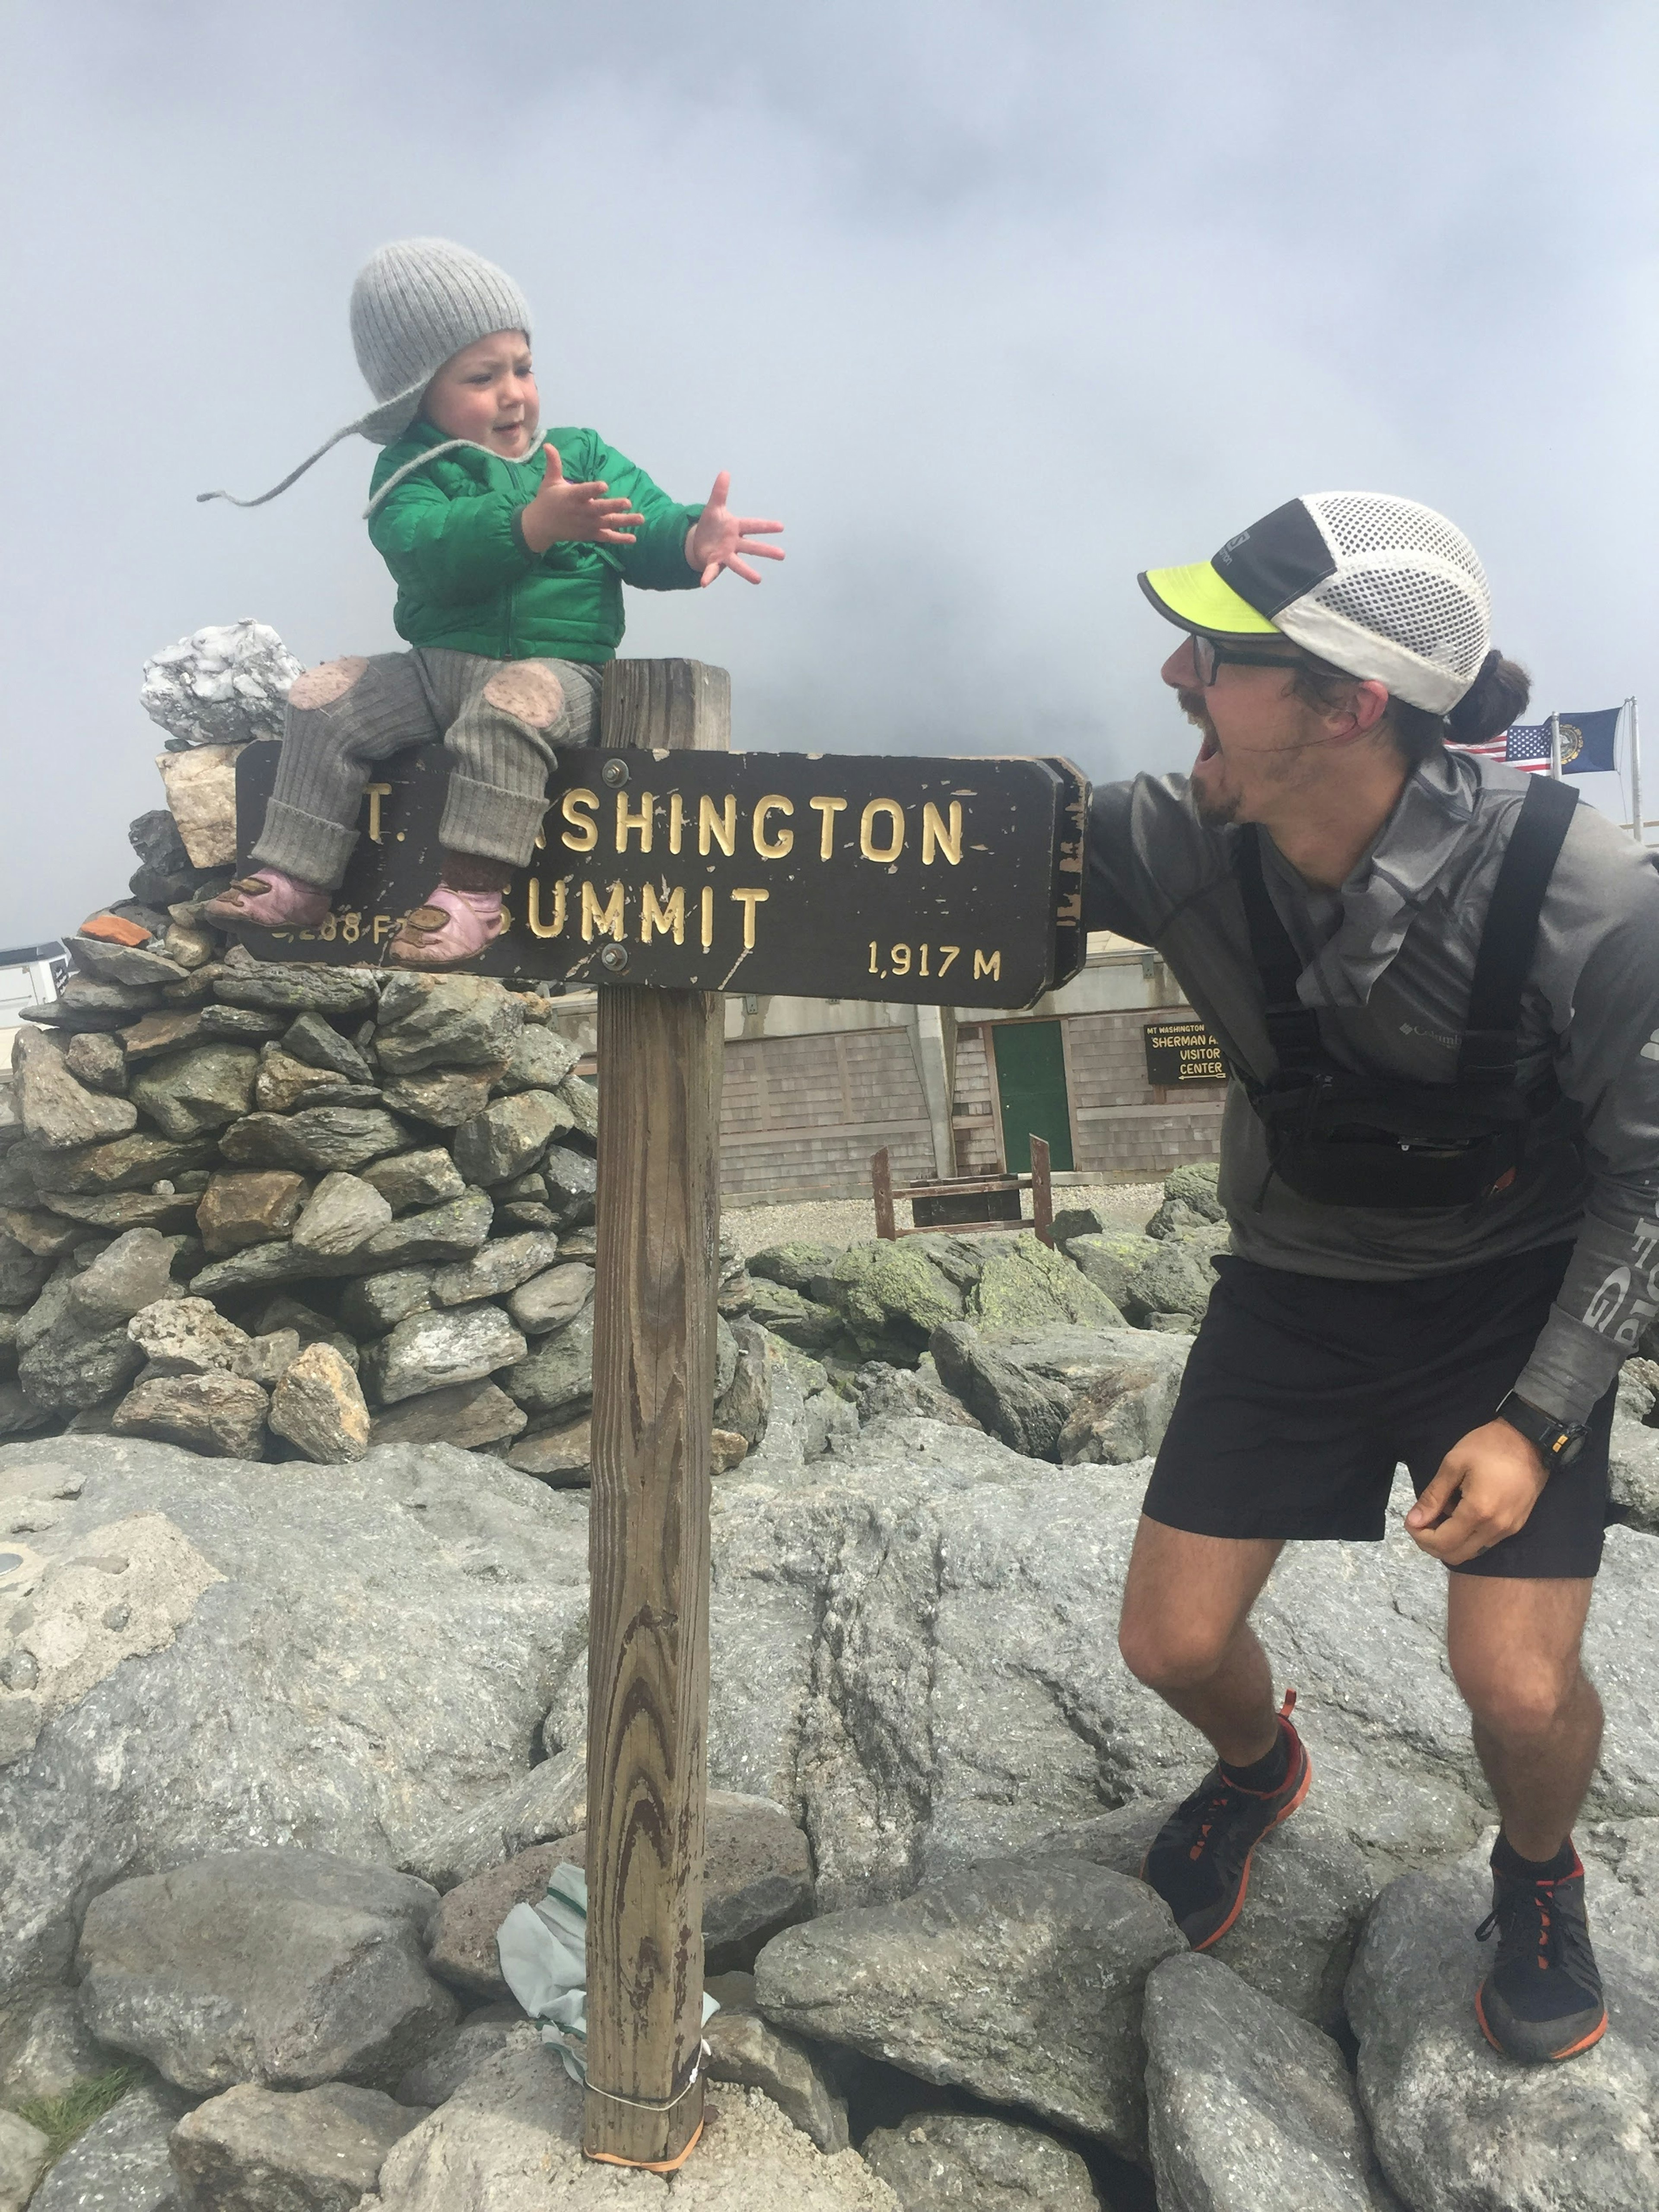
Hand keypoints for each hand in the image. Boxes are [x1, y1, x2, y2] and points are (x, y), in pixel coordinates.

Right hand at [518, 445, 645, 555]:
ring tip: (641, 518)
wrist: (541, 526)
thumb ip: (554, 463)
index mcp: (572, 496)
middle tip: (628, 502)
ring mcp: (587, 525)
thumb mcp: (550, 481)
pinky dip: (619, 539)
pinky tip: (633, 537)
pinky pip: (606, 537)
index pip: (584, 492)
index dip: (594, 489)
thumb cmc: (547, 500)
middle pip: (600, 509)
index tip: (604, 485)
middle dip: (614, 506)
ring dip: (625, 521)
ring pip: (608, 523)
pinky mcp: (590, 534)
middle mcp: (581, 511)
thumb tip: (548, 445)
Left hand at [684, 471, 784, 585]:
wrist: (699, 542)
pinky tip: (704, 583)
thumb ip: (719, 492)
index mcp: (736, 528)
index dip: (766, 526)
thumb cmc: (711, 525)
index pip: (753, 525)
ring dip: (747, 572)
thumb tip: (724, 472)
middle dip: (766, 550)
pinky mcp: (713, 563)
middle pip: (752, 547)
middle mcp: (734, 543)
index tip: (781, 527)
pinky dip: (708, 577)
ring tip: (758, 580)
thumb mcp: (714, 507)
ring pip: (738, 564)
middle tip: (782, 555)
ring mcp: (725, 555)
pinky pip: (712, 571)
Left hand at [1404, 1419, 1550, 1565]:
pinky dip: (1467, 1536)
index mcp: (1478, 1512)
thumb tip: (1413, 1521)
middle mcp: (1495, 1528)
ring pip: (1471, 1552)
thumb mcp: (1454, 1464)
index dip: (1420, 1537)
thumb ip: (1433, 1496)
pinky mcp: (1515, 1526)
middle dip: (1432, 1544)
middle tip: (1421, 1522)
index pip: (1443, 1543)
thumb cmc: (1489, 1446)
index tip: (1410, 1521)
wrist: (1530, 1439)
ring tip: (1441, 1514)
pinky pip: (1485, 1543)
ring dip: (1450, 1541)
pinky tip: (1460, 1513)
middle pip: (1456, 1555)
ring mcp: (1508, 1530)